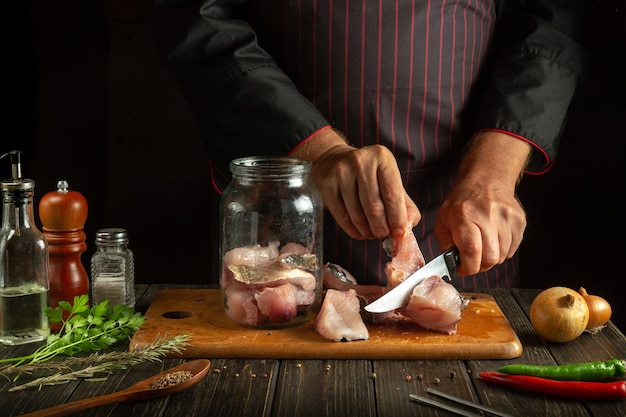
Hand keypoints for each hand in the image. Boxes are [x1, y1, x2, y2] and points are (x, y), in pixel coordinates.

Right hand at [291, 128, 419, 239]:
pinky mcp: (326, 184)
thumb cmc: (366, 173)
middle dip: (381, 227)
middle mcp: (361, 162)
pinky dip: (352, 229)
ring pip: (357, 213)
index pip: (392, 193)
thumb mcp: (388, 180)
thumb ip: (404, 204)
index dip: (397, 217)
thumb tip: (408, 227)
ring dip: (366, 230)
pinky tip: (359, 232)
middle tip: (383, 236)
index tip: (399, 234)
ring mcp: (341, 172)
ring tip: (371, 233)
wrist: (333, 158)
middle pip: (374, 206)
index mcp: (381, 157)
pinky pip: (341, 215)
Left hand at [434, 131, 531, 274]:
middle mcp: (488, 215)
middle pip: (490, 258)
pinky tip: (493, 238)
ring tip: (482, 245)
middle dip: (480, 266)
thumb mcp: (442, 220)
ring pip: (503, 256)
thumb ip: (445, 245)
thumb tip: (454, 265)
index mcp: (464, 215)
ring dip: (491, 258)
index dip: (467, 267)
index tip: (462, 269)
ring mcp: (507, 217)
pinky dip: (502, 250)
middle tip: (473, 260)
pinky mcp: (519, 220)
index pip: (471, 250)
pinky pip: (512, 249)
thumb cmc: (461, 202)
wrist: (486, 181)